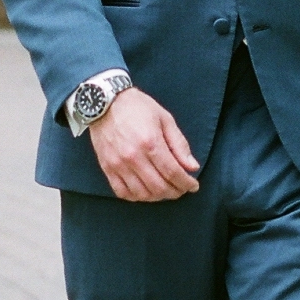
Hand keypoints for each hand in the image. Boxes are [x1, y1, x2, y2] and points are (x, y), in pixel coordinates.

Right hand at [90, 86, 200, 202]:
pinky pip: (122, 192)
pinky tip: (145, 191)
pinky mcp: (107, 167)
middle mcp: (134, 157)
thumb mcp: (165, 119)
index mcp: (151, 142)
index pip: (173, 172)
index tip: (193, 186)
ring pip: (142, 193)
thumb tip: (192, 167)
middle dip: (175, 192)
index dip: (186, 183)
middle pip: (159, 187)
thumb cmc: (138, 107)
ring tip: (165, 190)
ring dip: (157, 197)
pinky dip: (136, 197)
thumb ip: (179, 144)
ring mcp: (118, 164)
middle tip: (182, 189)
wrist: (105, 102)